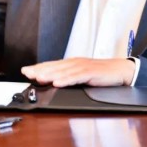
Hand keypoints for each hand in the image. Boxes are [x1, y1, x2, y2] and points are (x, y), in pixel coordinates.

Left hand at [20, 58, 135, 86]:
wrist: (120, 70)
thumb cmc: (102, 73)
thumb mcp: (83, 75)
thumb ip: (70, 77)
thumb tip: (55, 82)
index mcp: (72, 63)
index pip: (52, 65)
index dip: (38, 67)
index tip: (25, 71)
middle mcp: (75, 63)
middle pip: (54, 66)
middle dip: (39, 70)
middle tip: (27, 73)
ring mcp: (83, 67)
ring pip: (63, 71)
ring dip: (50, 74)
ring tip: (38, 78)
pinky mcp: (91, 73)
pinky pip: (76, 77)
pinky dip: (66, 80)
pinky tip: (58, 83)